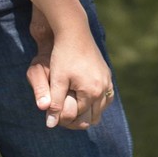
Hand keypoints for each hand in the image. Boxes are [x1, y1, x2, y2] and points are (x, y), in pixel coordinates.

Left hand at [26, 7, 98, 129]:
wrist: (74, 31)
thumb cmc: (63, 55)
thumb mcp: (57, 80)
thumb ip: (55, 103)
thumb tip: (50, 126)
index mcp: (92, 91)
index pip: (79, 116)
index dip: (66, 118)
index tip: (55, 115)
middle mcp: (104, 88)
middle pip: (93, 116)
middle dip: (79, 118)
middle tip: (64, 114)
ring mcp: (107, 80)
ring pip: (102, 107)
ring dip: (90, 111)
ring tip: (73, 107)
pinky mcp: (107, 74)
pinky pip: (106, 96)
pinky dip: (97, 101)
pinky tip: (85, 98)